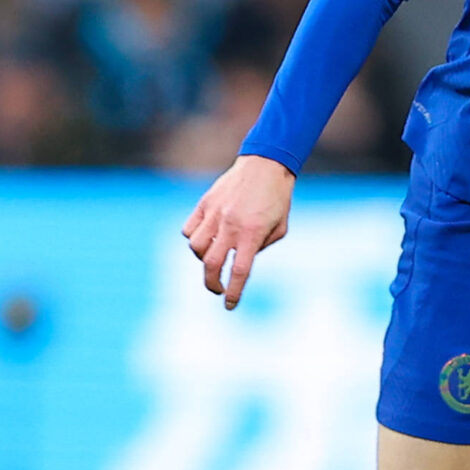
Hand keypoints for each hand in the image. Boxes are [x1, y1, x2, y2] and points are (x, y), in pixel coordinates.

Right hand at [182, 154, 296, 309]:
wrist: (266, 164)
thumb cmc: (277, 198)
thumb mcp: (280, 227)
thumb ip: (261, 247)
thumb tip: (240, 260)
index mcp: (252, 234)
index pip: (240, 271)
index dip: (234, 292)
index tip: (230, 305)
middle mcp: (230, 226)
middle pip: (211, 264)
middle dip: (212, 284)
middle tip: (217, 289)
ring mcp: (214, 214)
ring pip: (195, 247)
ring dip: (202, 260)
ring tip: (214, 258)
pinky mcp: (204, 204)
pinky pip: (189, 229)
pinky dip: (193, 238)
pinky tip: (205, 239)